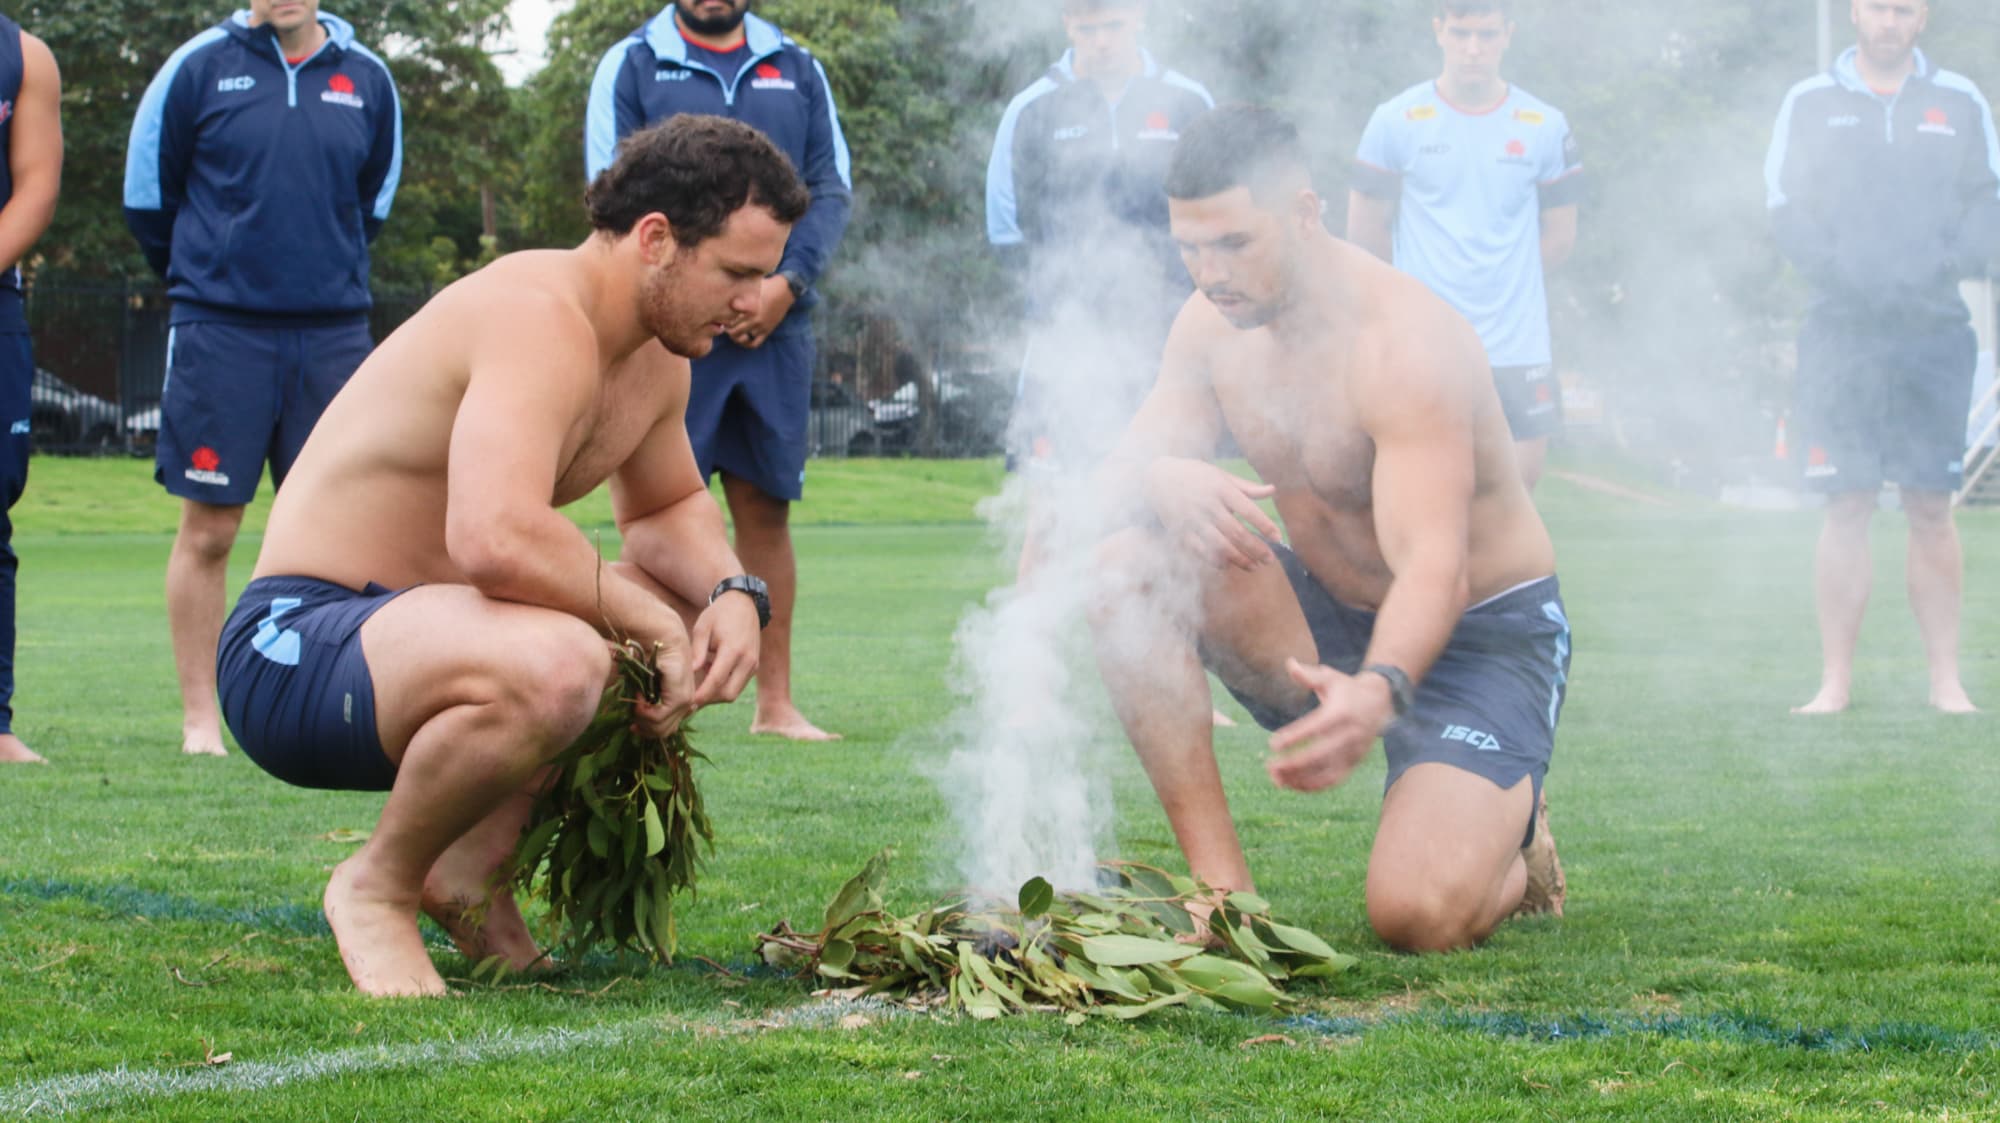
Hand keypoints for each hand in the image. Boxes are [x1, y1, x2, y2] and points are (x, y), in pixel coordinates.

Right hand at [628, 618, 697, 737]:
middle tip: (632, 716)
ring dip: (642, 719)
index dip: (648, 731)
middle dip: (644, 728)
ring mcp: (686, 699)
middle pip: (664, 732)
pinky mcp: (680, 696)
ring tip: (635, 701)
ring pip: (661, 728)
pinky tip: (638, 696)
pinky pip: (659, 717)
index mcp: (681, 699)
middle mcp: (687, 702)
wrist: (659, 634)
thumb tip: (639, 724)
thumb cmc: (649, 653)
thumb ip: (648, 701)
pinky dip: (643, 711)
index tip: (633, 726)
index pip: (667, 728)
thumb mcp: (647, 683)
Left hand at [689, 591, 761, 706]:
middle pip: (728, 694)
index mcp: (734, 650)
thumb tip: (690, 673)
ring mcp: (753, 665)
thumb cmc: (719, 614)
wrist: (744, 603)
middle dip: (709, 699)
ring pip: (734, 692)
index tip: (687, 702)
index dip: (701, 694)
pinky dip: (724, 685)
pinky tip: (710, 672)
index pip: (716, 680)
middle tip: (690, 697)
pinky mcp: (754, 666)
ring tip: (700, 681)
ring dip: (716, 693)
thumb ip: (697, 651)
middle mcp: (747, 661)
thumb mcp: (702, 628)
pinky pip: (738, 685)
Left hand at [726, 276, 796, 348]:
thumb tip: (727, 294)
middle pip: (732, 329)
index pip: (729, 316)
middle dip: (726, 327)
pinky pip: (754, 343)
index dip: (722, 315)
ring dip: (734, 335)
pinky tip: (743, 338)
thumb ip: (740, 291)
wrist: (785, 291)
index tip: (720, 312)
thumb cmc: (766, 286)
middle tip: (723, 324)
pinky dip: (747, 343)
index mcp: (748, 306)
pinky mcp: (766, 331)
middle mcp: (753, 318)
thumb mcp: (751, 285)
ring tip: (731, 330)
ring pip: (740, 337)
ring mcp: (760, 326)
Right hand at [1142, 457, 1281, 570]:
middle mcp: (1208, 505)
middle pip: (1237, 532)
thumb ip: (1246, 487)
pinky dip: (1214, 560)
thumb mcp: (1221, 475)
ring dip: (1239, 559)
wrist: (1158, 476)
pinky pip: (1200, 550)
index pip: (1249, 510)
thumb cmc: (1195, 475)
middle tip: (1270, 560)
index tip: (1278, 538)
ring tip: (1254, 567)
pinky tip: (1227, 565)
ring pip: (1220, 545)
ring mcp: (1193, 519)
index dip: (1265, 526)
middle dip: (1256, 548)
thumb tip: (1273, 490)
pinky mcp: (1180, 531)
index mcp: (1221, 489)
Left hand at [1265, 659, 1394, 791]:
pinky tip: (1291, 785)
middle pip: (1321, 755)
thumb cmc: (1347, 688)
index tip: (1273, 743)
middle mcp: (1350, 735)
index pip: (1317, 727)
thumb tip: (1289, 663)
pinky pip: (1333, 781)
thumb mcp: (1330, 677)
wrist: (1380, 703)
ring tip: (1275, 779)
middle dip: (1294, 763)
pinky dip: (1313, 786)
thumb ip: (1309, 675)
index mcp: (1342, 712)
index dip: (1295, 736)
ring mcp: (1354, 752)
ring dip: (1300, 779)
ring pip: (1327, 772)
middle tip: (1269, 766)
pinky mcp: (1354, 764)